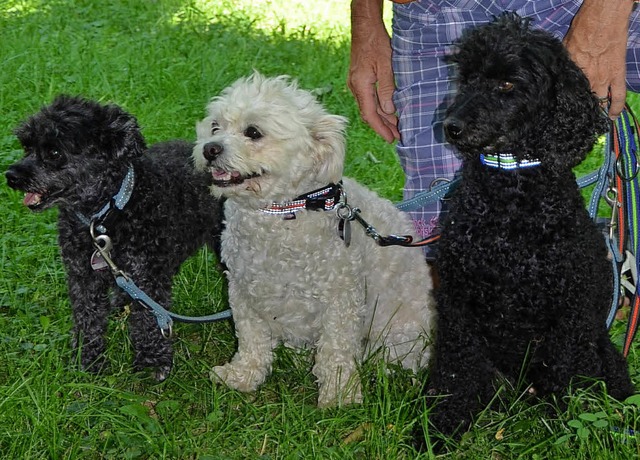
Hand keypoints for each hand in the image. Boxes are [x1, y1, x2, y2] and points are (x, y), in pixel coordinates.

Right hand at [349, 0, 399, 141]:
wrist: (365, 28)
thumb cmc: (376, 43)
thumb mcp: (386, 66)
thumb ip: (386, 89)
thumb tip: (389, 110)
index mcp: (361, 86)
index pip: (370, 114)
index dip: (381, 128)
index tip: (391, 138)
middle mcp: (355, 88)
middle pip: (369, 114)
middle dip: (383, 127)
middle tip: (396, 137)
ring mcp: (356, 84)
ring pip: (369, 107)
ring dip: (382, 118)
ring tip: (395, 127)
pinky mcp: (359, 80)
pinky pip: (368, 99)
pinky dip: (378, 108)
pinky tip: (387, 111)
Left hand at [563, 0, 633, 118]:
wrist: (603, 18)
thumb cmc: (581, 29)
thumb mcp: (563, 48)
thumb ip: (562, 64)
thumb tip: (555, 72)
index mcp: (572, 75)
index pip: (566, 95)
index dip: (563, 104)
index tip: (560, 111)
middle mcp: (586, 80)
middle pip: (581, 101)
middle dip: (578, 110)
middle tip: (574, 118)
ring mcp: (603, 79)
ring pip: (599, 101)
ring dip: (595, 110)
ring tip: (591, 120)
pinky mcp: (617, 74)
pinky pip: (618, 96)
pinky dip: (616, 108)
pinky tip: (612, 117)